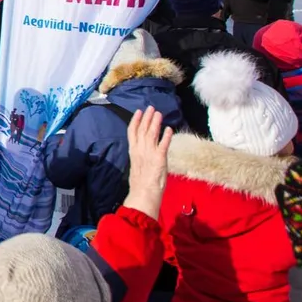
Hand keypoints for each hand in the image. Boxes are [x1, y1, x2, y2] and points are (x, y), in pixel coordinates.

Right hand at [124, 106, 171, 220]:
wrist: (143, 194)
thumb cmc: (140, 184)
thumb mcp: (136, 167)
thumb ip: (140, 157)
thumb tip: (143, 154)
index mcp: (133, 152)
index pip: (132, 132)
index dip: (136, 121)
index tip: (139, 112)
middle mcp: (140, 150)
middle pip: (142, 130)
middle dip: (147, 118)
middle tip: (151, 108)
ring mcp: (149, 154)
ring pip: (151, 134)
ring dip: (155, 123)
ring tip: (159, 114)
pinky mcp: (159, 158)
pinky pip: (163, 145)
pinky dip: (166, 136)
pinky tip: (169, 129)